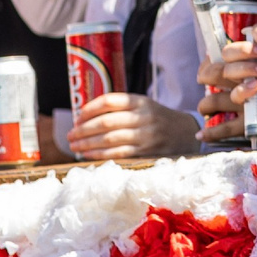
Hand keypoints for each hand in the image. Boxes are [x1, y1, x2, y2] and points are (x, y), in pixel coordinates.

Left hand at [67, 92, 200, 159]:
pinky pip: (118, 154)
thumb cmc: (158, 119)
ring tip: (74, 146)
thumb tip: (86, 117)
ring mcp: (146, 135)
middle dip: (83, 130)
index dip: (89, 109)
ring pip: (110, 140)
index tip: (77, 117)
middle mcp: (144, 117)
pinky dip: (100, 155)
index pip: (110, 101)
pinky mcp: (147, 152)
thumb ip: (121, 108)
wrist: (185, 134)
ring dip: (88, 144)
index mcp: (141, 102)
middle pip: (106, 122)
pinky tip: (89, 155)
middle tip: (70, 135)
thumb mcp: (144, 106)